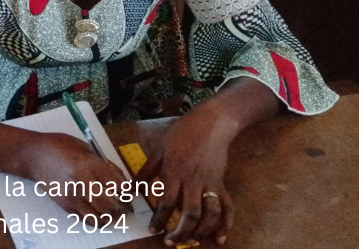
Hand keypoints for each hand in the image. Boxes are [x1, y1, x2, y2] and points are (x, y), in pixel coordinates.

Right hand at [25, 134, 129, 217]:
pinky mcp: (65, 205)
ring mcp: (73, 196)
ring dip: (109, 216)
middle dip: (121, 206)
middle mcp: (82, 181)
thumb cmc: (59, 146)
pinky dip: (95, 218)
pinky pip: (86, 219)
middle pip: (110, 204)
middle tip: (124, 203)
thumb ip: (103, 163)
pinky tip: (97, 210)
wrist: (34, 156)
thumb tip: (120, 179)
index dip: (127, 191)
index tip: (129, 191)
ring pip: (99, 217)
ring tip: (112, 210)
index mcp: (89, 163)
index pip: (117, 184)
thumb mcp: (85, 147)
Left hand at [139, 110, 234, 245]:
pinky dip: (225, 225)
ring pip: (209, 214)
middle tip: (170, 242)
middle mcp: (192, 180)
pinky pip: (227, 207)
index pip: (166, 201)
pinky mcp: (222, 184)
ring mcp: (210, 183)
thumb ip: (146, 171)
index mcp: (174, 171)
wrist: (211, 122)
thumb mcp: (159, 149)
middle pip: (189, 213)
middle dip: (180, 232)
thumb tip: (130, 189)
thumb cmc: (182, 134)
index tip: (153, 230)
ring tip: (190, 241)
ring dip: (200, 232)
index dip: (159, 219)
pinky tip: (218, 238)